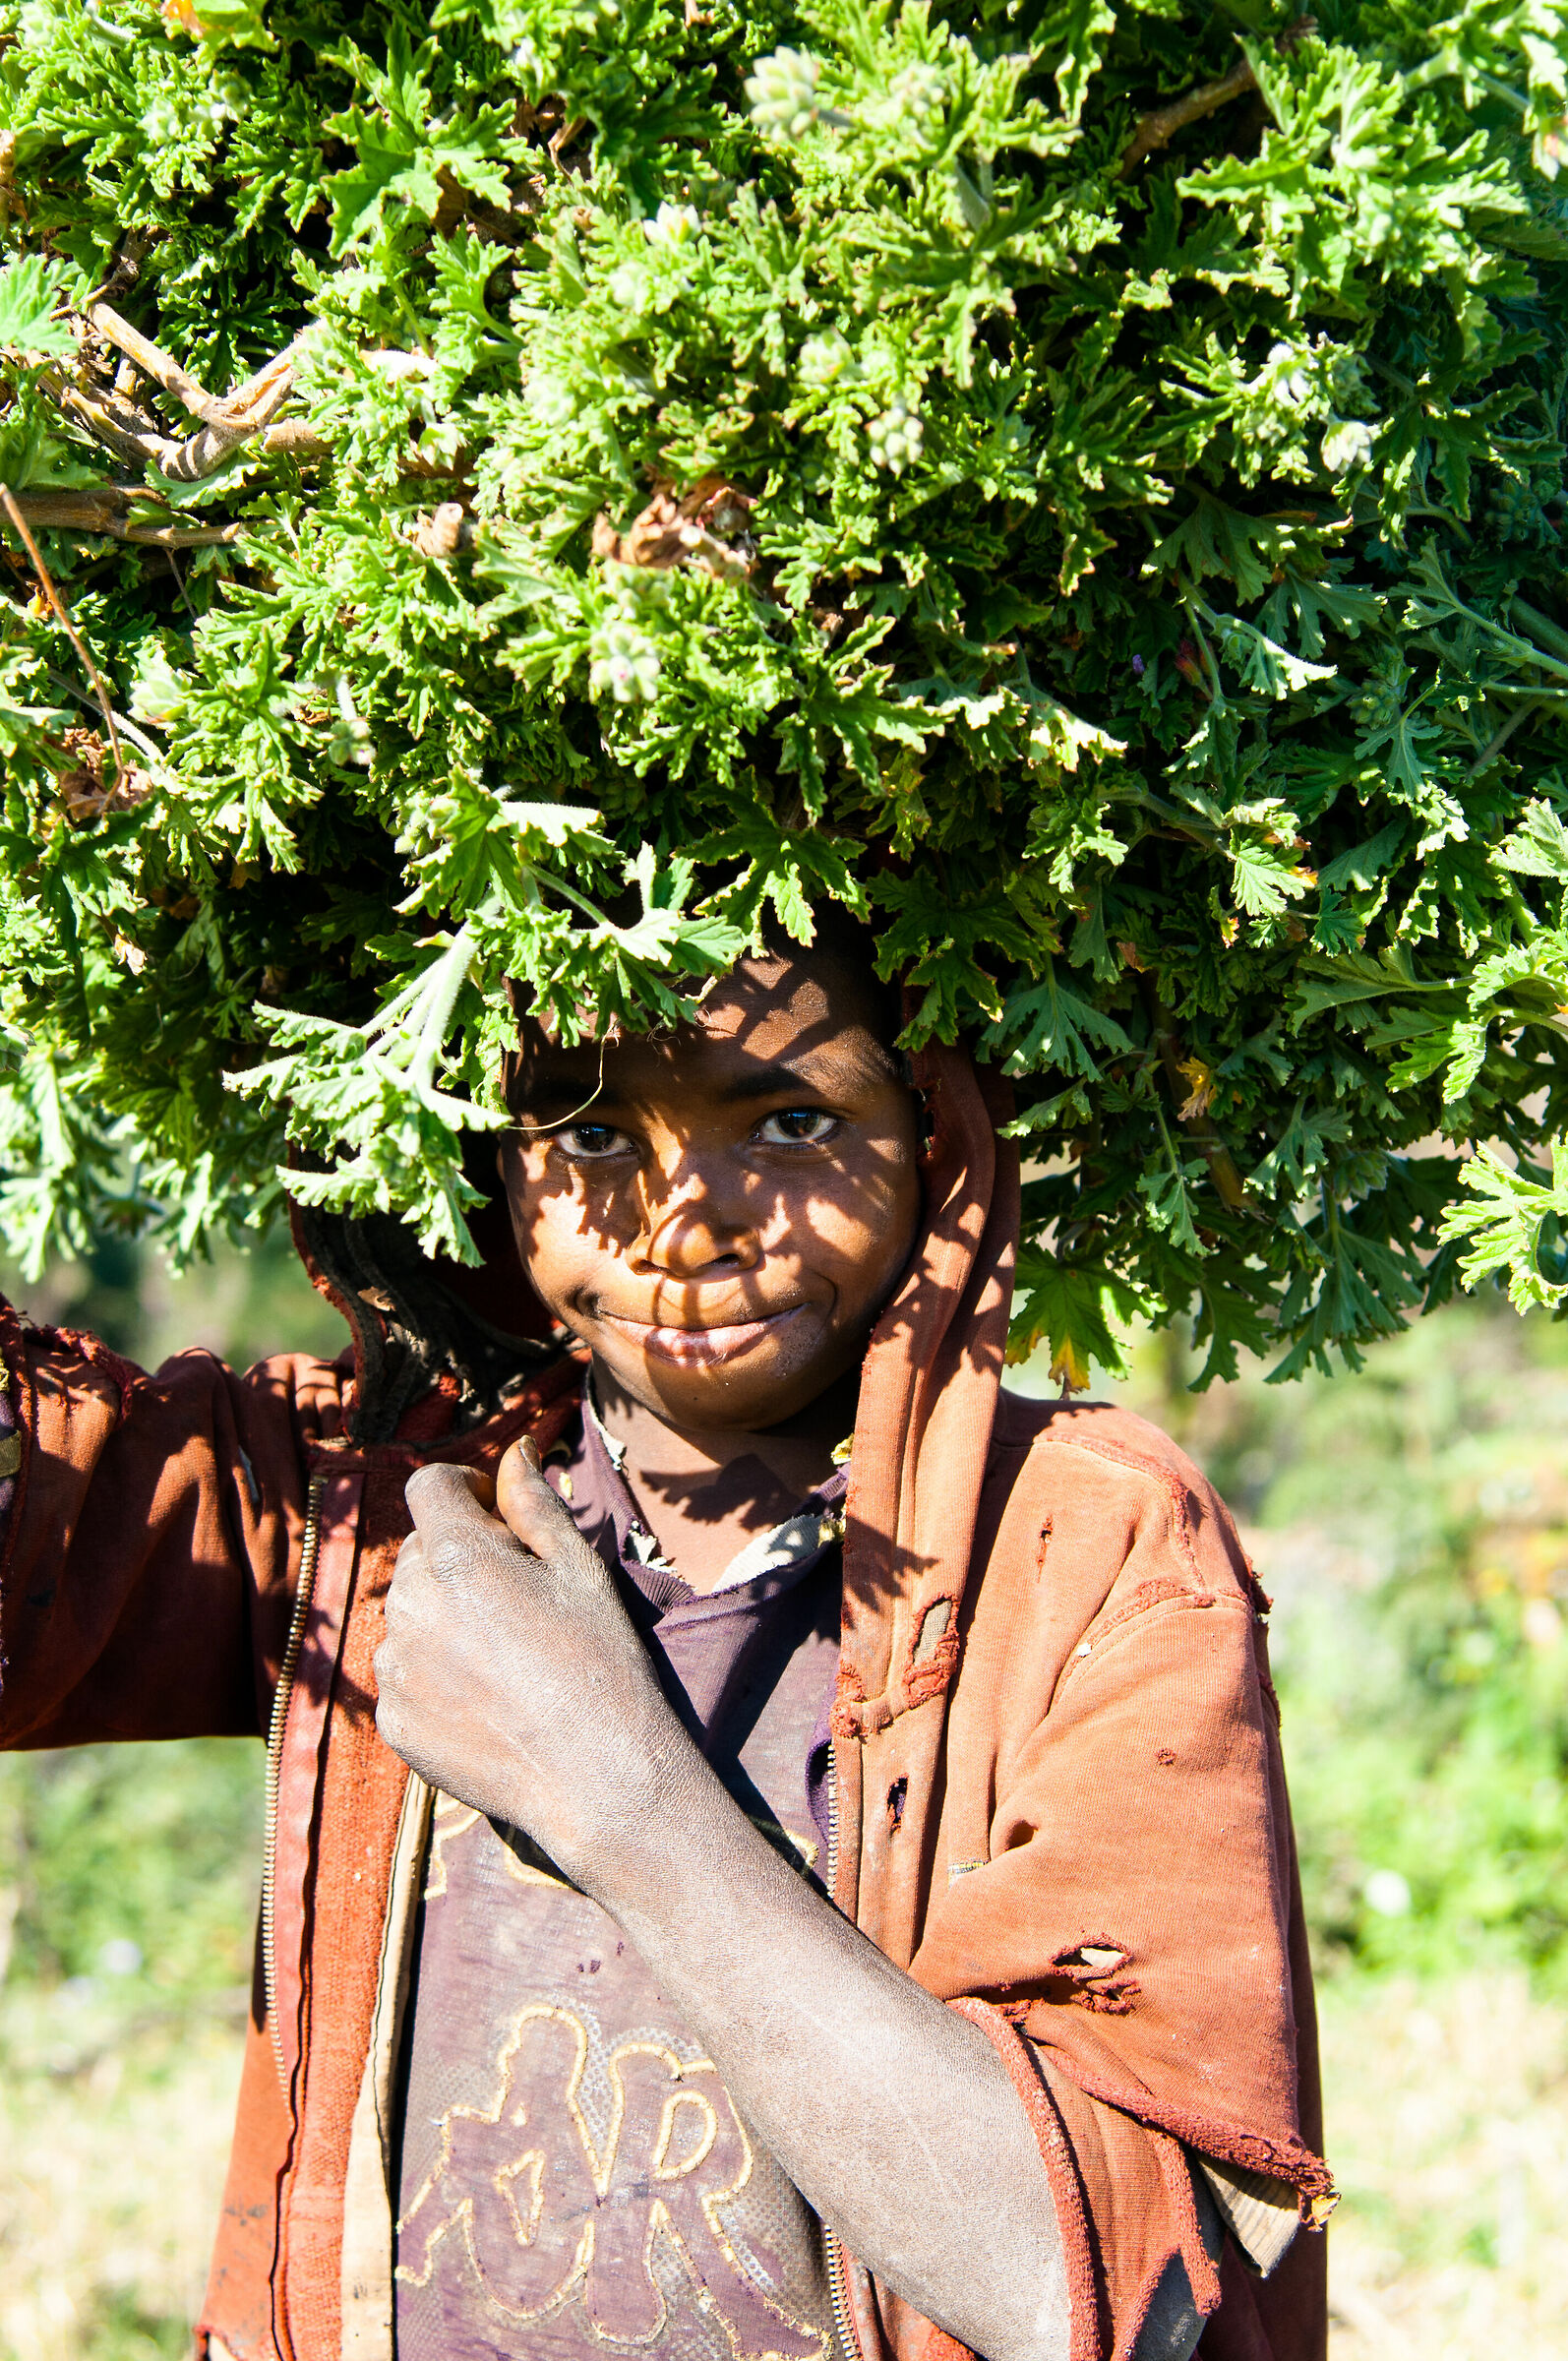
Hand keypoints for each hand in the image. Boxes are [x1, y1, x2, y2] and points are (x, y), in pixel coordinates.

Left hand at [374, 1442, 685, 1885]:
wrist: (597, 1779)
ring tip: (506, 1655)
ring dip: (443, 1615)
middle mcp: (410, 1606)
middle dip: (458, 1555)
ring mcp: (396, 1668)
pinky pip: (404, 1673)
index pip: (429, 1486)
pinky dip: (435, 1674)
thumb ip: (534, 1502)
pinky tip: (488, 1698)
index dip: (466, 1489)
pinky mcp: (393, 1720)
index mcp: (456, 1557)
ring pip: (409, 1612)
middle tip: (518, 1596)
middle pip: (418, 1550)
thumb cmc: (601, 1663)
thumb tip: (514, 1450)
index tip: (499, 1516)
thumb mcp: (578, 1569)